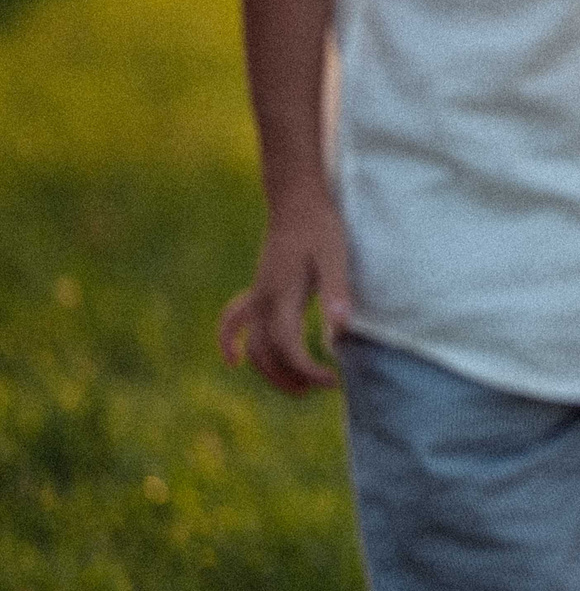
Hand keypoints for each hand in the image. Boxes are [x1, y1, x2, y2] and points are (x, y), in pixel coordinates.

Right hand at [218, 196, 353, 394]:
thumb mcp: (335, 257)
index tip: (334, 380)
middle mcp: (263, 301)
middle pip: (265, 354)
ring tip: (299, 387)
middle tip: (322, 388)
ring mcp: (257, 296)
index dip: (308, 370)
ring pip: (251, 345)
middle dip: (290, 378)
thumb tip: (340, 328)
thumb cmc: (320, 227)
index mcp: (281, 296)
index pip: (288, 347)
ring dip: (270, 370)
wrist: (297, 202)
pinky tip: (233, 360)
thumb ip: (335, 291)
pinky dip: (229, 341)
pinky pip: (232, 321)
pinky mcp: (258, 289)